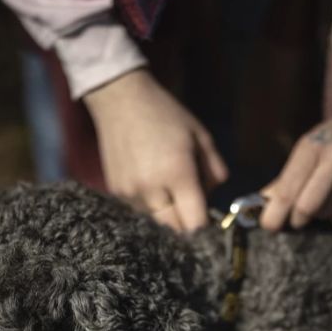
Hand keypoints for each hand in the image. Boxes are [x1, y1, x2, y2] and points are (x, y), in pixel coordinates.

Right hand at [83, 69, 227, 231]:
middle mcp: (151, 189)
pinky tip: (154, 185)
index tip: (210, 220)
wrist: (121, 100)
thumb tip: (212, 200)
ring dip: (168, 216)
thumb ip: (215, 173)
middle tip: (193, 207)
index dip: (206, 226)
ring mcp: (130, 193)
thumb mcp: (202, 138)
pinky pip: (140, 212)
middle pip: (175, 230)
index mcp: (177, 173)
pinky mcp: (116, 192)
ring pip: (156, 223)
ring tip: (171, 191)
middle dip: (187, 224)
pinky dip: (151, 206)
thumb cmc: (167, 116)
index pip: (195, 223)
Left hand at [260, 80, 331, 229]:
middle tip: (298, 217)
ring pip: (327, 214)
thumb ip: (286, 176)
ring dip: (321, 214)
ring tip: (326, 198)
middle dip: (298, 219)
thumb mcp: (308, 146)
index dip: (275, 214)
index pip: (287, 190)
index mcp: (313, 147)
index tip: (271, 224)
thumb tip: (262, 202)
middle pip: (307, 208)